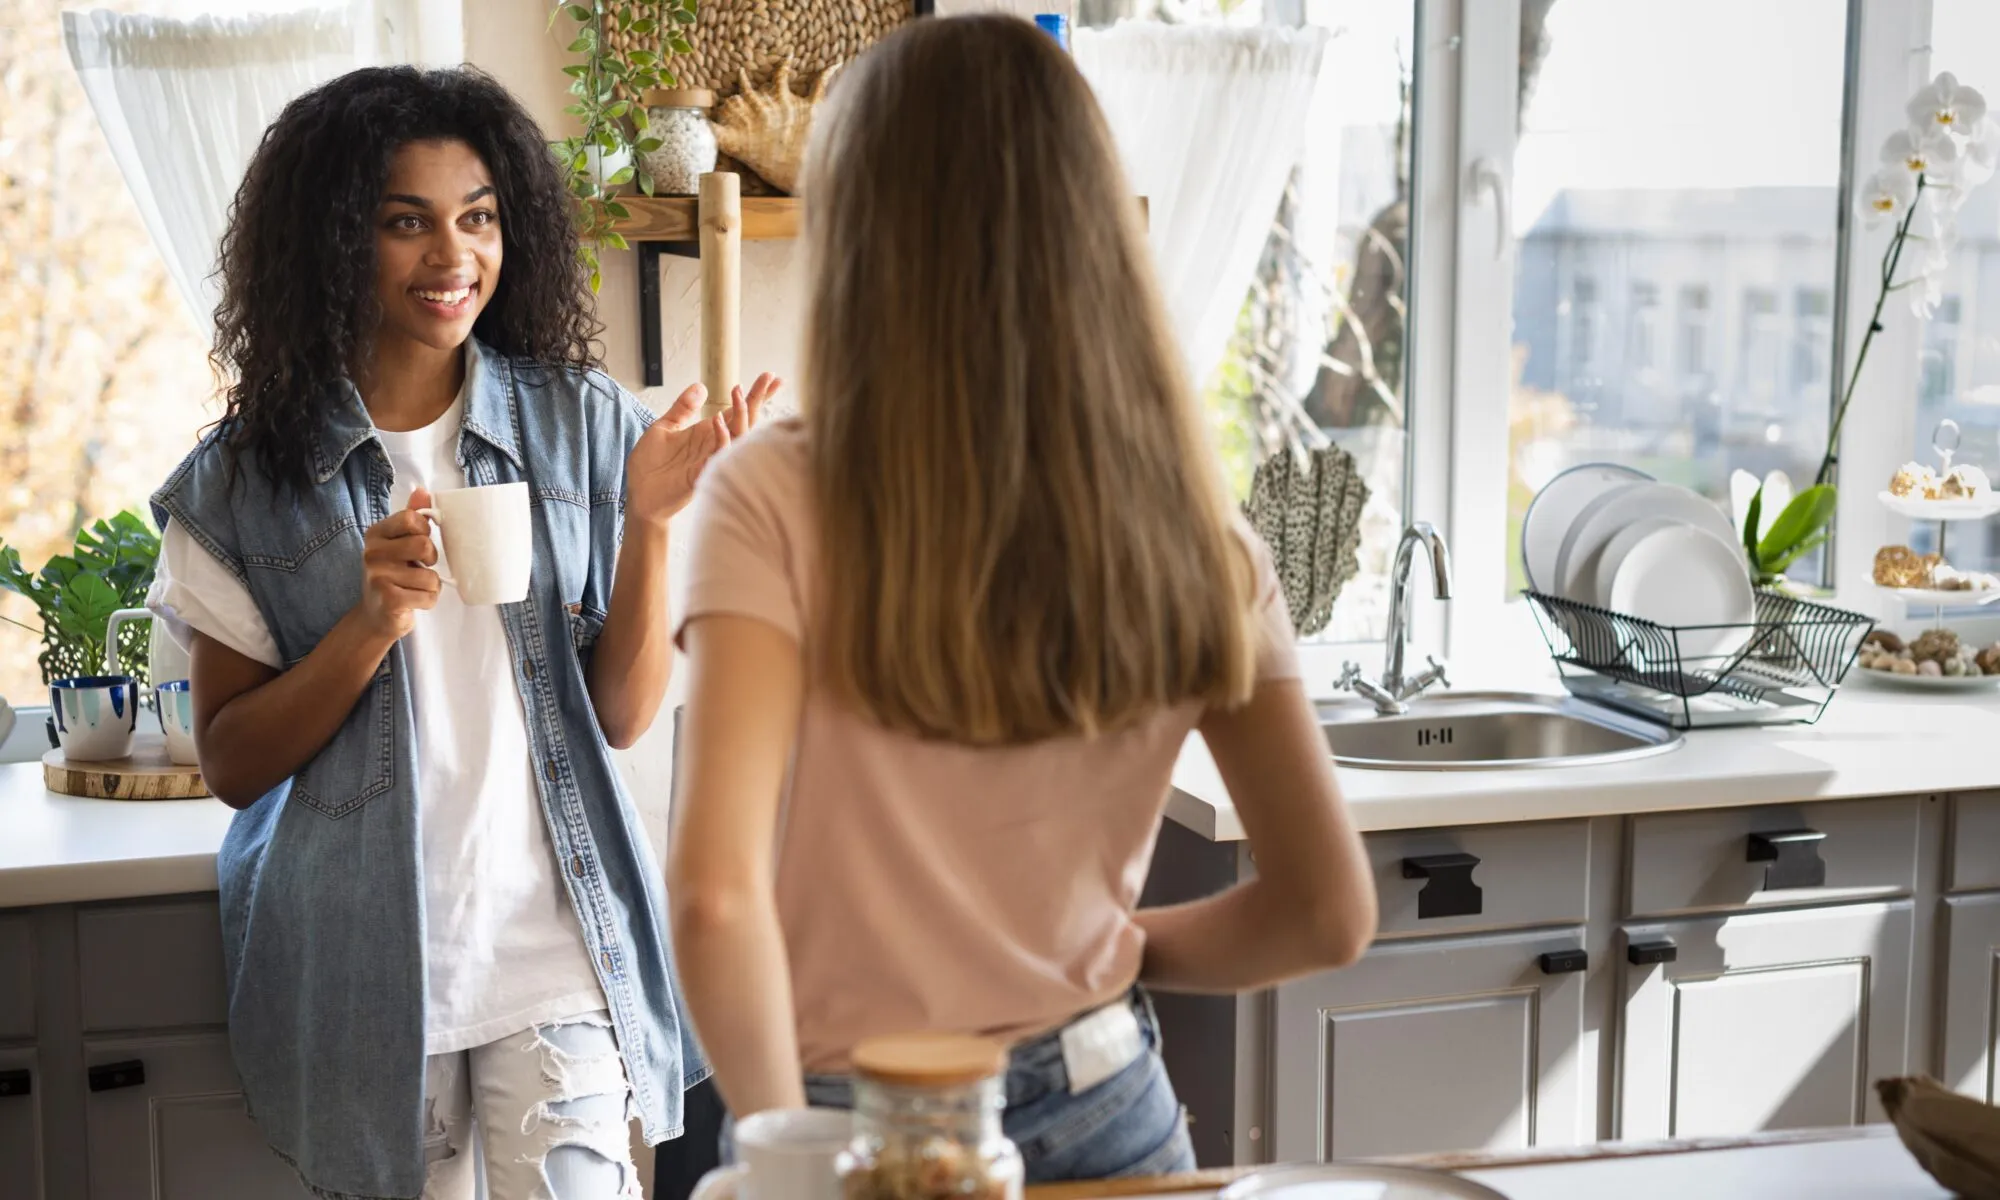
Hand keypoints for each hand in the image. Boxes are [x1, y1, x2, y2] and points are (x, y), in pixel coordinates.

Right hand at [353, 488, 442, 642]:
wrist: (375, 616)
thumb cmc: (392, 575)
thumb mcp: (398, 543)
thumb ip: (411, 517)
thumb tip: (422, 490)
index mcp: (376, 534)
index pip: (412, 518)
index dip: (425, 531)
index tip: (419, 543)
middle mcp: (372, 553)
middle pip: (423, 545)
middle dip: (431, 560)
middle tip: (420, 567)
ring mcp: (378, 577)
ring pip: (431, 576)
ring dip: (431, 586)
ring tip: (413, 588)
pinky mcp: (389, 600)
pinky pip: (429, 596)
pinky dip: (428, 601)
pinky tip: (412, 602)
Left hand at [624, 373, 782, 527]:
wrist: (638, 494)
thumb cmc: (650, 464)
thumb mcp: (664, 427)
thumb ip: (682, 408)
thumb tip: (701, 386)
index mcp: (707, 433)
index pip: (736, 412)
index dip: (754, 395)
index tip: (771, 378)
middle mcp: (714, 445)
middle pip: (745, 421)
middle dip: (757, 400)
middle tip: (769, 378)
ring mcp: (711, 459)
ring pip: (738, 437)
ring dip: (741, 416)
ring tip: (739, 394)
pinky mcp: (702, 473)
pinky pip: (719, 455)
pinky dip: (722, 438)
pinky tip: (717, 420)